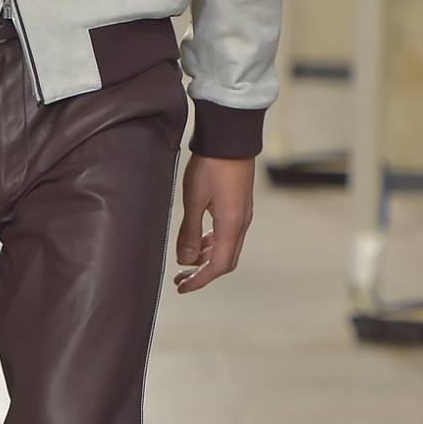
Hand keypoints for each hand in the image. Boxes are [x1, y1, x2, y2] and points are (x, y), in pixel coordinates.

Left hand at [174, 153, 253, 292]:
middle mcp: (241, 223)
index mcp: (231, 225)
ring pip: (226, 247)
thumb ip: (189, 231)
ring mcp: (242, 214)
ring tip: (185, 261)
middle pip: (225, 260)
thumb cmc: (211, 165)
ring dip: (206, 257)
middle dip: (202, 273)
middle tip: (180, 278)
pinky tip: (197, 240)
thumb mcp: (194, 198)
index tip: (181, 287)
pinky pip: (227, 233)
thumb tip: (185, 260)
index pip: (217, 265)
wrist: (231, 137)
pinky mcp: (239, 205)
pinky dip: (211, 243)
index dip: (199, 280)